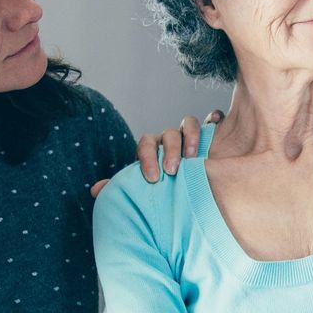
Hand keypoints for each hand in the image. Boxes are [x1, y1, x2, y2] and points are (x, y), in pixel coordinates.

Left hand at [90, 111, 223, 197]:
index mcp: (153, 149)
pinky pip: (212, 120)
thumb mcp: (140, 189)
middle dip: (170, 151)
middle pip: (169, 134)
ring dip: (191, 137)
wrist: (184, 195)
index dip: (148, 158)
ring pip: (188, 124)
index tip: (152, 178)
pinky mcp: (210, 137)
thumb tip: (96, 190)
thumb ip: (121, 186)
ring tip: (194, 157)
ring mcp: (190, 136)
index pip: (146, 144)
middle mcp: (170, 140)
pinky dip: (213, 118)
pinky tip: (216, 123)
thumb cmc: (161, 190)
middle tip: (172, 170)